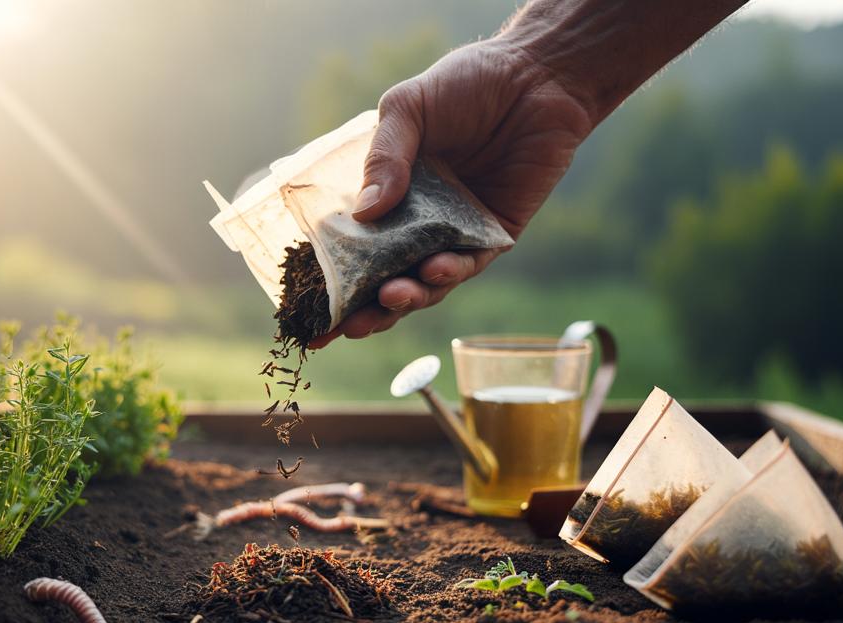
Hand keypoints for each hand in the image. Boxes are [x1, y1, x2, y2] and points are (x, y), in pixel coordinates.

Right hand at [310, 39, 594, 347]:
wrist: (536, 76)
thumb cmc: (465, 83)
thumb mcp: (407, 109)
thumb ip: (384, 157)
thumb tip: (364, 214)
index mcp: (387, 195)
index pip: (351, 248)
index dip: (330, 282)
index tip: (307, 314)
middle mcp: (417, 222)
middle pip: (385, 278)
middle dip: (366, 310)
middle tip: (346, 328)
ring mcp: (455, 233)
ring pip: (427, 282)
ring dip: (408, 296)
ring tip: (392, 296)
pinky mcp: (496, 237)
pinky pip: (470, 266)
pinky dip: (451, 272)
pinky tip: (435, 269)